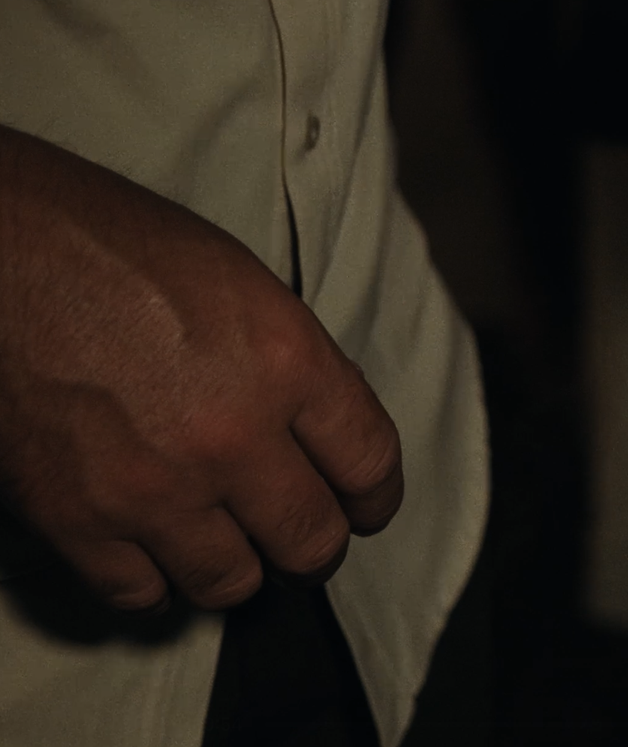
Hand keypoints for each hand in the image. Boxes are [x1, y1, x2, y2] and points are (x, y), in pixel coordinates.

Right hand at [0, 129, 404, 610]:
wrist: (2, 252)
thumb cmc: (116, 248)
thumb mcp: (244, 288)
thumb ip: (294, 368)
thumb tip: (324, 437)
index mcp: (287, 362)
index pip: (370, 464)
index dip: (375, 496)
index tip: (366, 508)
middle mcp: (230, 435)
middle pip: (312, 540)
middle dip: (315, 543)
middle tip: (300, 537)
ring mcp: (152, 486)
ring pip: (231, 582)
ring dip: (237, 566)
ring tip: (228, 542)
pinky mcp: (76, 519)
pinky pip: (140, 594)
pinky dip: (154, 580)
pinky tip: (155, 550)